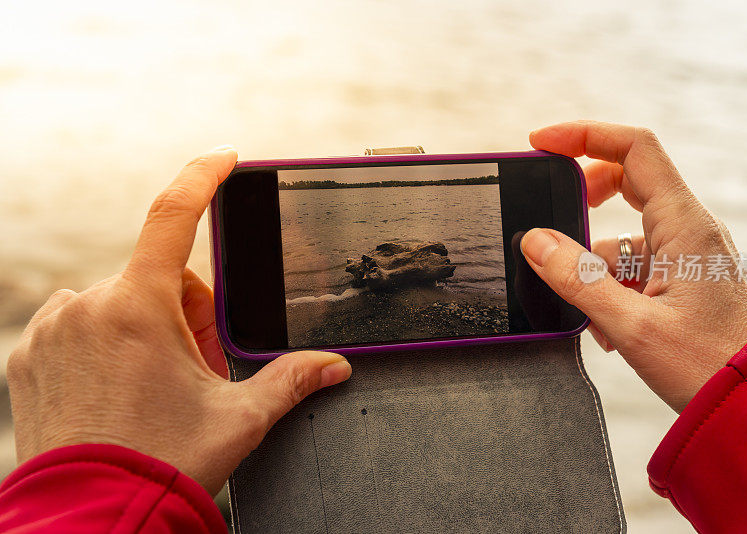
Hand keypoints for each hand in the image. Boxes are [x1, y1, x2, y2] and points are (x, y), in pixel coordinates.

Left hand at [6, 147, 351, 493]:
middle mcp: (88, 306)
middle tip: (198, 365)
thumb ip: (290, 379)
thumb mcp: (238, 418)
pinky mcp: (27, 356)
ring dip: (143, 326)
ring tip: (156, 384)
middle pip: (156, 279)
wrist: (93, 518)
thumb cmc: (161, 465)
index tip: (223, 159)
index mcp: (139, 307)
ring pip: (116, 302)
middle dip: (187, 312)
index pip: (174, 216)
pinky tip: (118, 387)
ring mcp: (51, 330)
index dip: (202, 177)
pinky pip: (75, 325)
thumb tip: (333, 365)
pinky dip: (103, 342)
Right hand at [521, 121, 746, 411]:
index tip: (542, 144)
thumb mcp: (630, 324)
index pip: (634, 148)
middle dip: (583, 200)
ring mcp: (686, 253)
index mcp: (684, 224)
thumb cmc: (708, 364)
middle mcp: (688, 229)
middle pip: (626, 181)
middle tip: (553, 224)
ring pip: (624, 231)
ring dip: (594, 264)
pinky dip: (611, 285)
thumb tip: (534, 241)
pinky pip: (635, 263)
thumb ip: (576, 280)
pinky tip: (607, 325)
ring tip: (593, 314)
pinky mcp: (681, 277)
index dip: (584, 135)